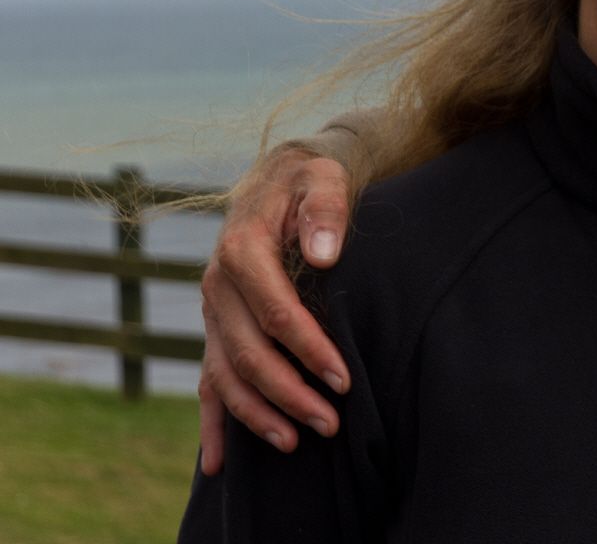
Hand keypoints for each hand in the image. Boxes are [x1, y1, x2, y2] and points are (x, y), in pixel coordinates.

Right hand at [197, 148, 353, 473]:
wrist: (278, 178)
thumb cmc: (309, 181)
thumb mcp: (323, 180)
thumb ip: (326, 211)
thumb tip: (324, 254)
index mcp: (242, 251)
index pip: (277, 313)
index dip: (309, 349)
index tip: (343, 378)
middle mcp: (217, 286)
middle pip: (248, 353)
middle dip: (288, 393)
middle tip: (330, 423)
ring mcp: (212, 311)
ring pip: (225, 374)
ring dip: (257, 414)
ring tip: (295, 442)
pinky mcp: (215, 327)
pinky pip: (208, 380)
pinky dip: (212, 423)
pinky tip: (218, 464)